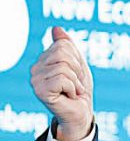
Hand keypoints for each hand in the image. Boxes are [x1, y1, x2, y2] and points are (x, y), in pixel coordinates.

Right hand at [30, 26, 92, 140]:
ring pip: (64, 66)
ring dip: (76, 81)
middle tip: (76, 84)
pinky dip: (73, 88)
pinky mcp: (40, 91)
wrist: (82, 112)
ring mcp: (36, 81)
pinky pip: (63, 78)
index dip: (77, 59)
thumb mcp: (77, 64)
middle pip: (63, 53)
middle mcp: (35, 70)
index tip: (77, 74)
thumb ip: (67, 46)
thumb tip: (56, 28)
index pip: (63, 44)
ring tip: (73, 91)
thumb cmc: (80, 90)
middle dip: (77, 69)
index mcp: (43, 61)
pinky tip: (70, 96)